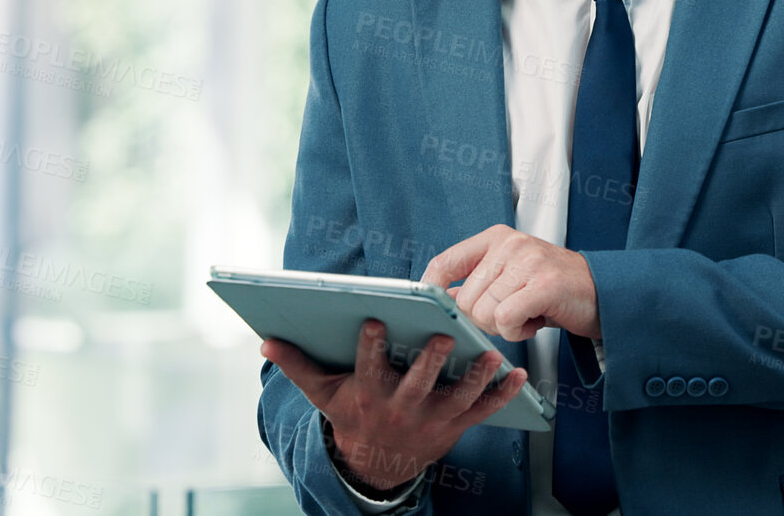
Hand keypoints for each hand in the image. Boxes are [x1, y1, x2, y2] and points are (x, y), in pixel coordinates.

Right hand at [260, 319, 526, 491]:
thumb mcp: (322, 394)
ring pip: (456, 397)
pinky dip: (502, 394)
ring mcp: (432, 418)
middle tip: (442, 338)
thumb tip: (265, 341)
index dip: (372, 347)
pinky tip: (518, 374)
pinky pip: (483, 410)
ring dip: (475, 378)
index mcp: (369, 394)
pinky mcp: (456, 425)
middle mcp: (401, 408)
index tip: (376, 321)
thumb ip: (298, 364)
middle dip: (429, 362)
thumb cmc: (351, 416)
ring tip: (491, 355)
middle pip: (417, 385)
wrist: (378, 463)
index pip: (369, 368)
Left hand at [421, 225, 601, 340]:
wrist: (603, 292)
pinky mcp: (545, 283)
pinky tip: (534, 321)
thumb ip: (477, 284)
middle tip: (511, 314)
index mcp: (496, 238)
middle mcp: (511, 244)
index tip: (429, 308)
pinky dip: (517, 331)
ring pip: (485, 313)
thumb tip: (444, 298)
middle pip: (466, 299)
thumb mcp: (511, 277)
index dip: (431, 288)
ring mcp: (529, 261)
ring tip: (527, 314)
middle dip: (484, 320)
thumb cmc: (554, 288)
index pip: (446, 261)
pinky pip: (507, 319)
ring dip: (504, 327)